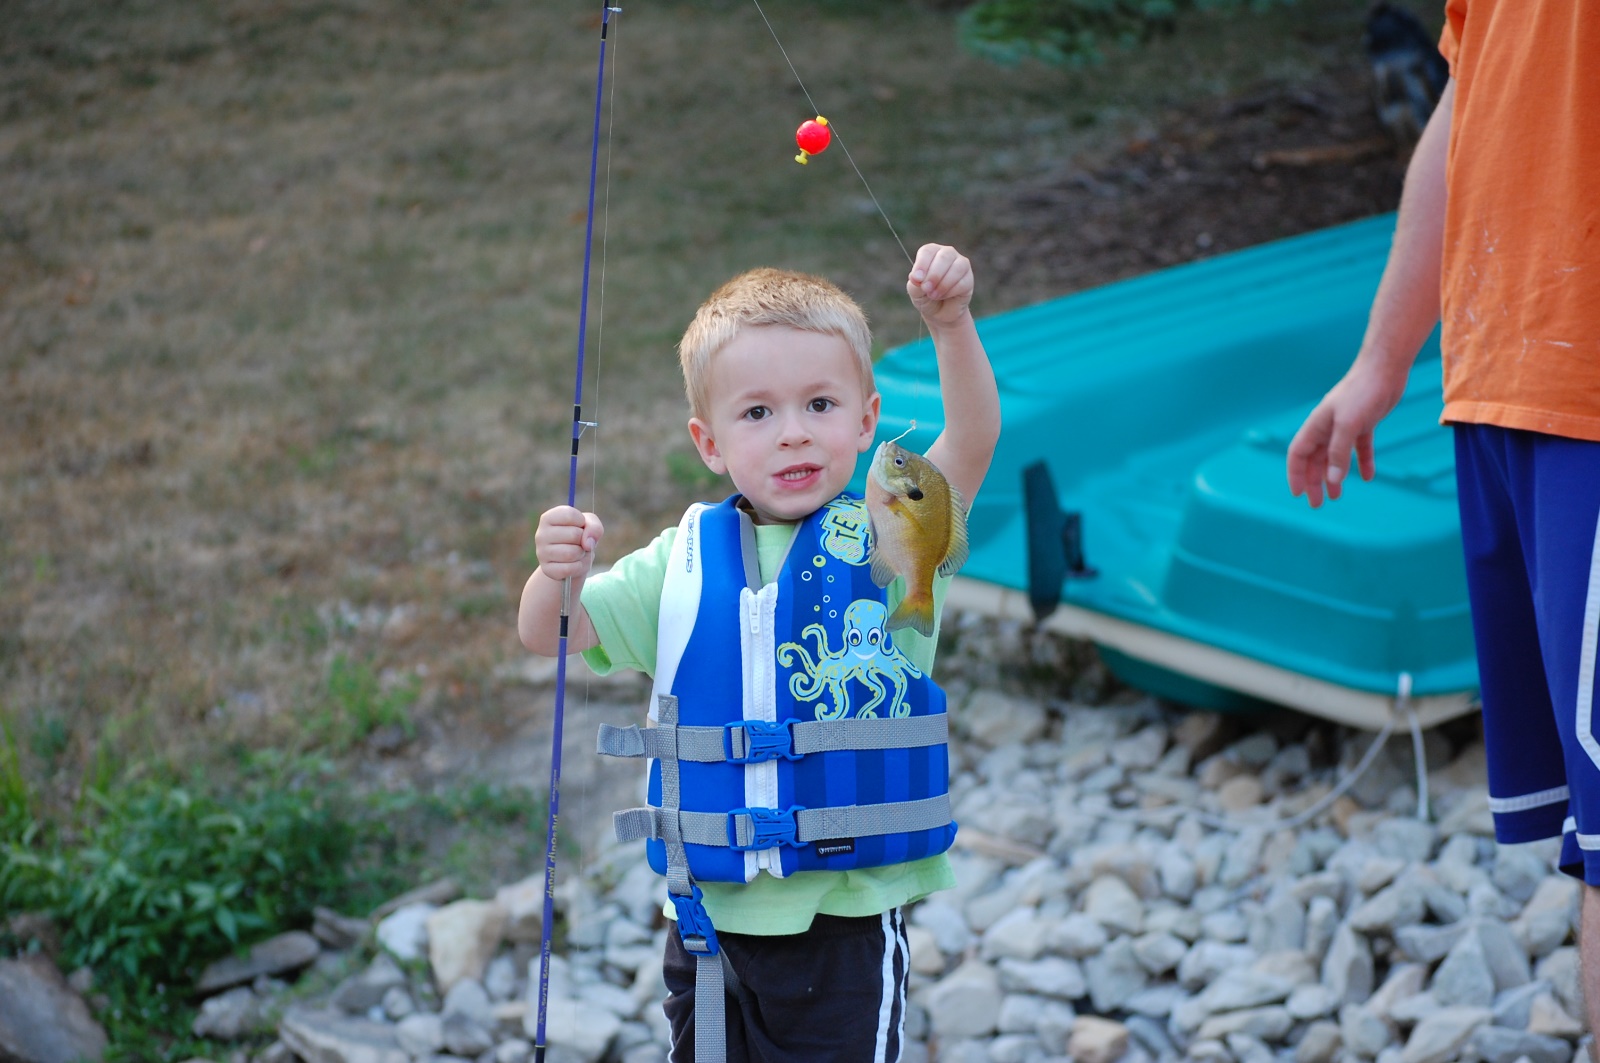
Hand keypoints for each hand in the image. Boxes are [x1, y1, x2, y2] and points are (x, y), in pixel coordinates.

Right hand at [535, 505, 603, 580]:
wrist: (570, 559)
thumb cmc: (579, 536)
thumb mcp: (589, 525)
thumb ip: (594, 527)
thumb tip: (587, 543)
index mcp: (548, 518)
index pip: (570, 515)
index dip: (582, 521)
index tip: (579, 526)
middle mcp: (541, 534)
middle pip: (574, 534)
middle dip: (583, 540)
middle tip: (578, 542)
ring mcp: (541, 553)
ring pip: (572, 553)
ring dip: (581, 554)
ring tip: (577, 552)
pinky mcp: (546, 570)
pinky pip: (570, 569)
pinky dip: (579, 567)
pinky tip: (574, 563)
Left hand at [907, 244, 973, 327]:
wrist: (939, 313)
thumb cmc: (925, 296)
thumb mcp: (915, 291)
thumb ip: (915, 282)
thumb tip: (915, 276)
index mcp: (931, 252)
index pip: (928, 251)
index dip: (922, 264)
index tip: (917, 279)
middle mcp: (947, 254)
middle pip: (944, 256)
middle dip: (934, 275)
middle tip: (926, 289)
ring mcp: (960, 264)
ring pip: (957, 268)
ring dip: (943, 284)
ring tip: (933, 295)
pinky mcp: (968, 278)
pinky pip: (962, 282)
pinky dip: (951, 292)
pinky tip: (944, 296)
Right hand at [1286, 360, 1408, 506]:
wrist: (1385, 368)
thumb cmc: (1362, 392)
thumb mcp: (1348, 425)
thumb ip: (1338, 453)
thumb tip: (1333, 480)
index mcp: (1316, 426)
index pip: (1298, 454)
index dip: (1295, 474)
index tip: (1298, 494)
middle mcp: (1327, 427)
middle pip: (1315, 460)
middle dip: (1314, 482)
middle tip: (1317, 504)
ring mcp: (1346, 425)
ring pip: (1335, 457)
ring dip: (1334, 476)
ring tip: (1337, 496)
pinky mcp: (1365, 423)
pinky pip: (1360, 448)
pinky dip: (1362, 463)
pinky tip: (1368, 477)